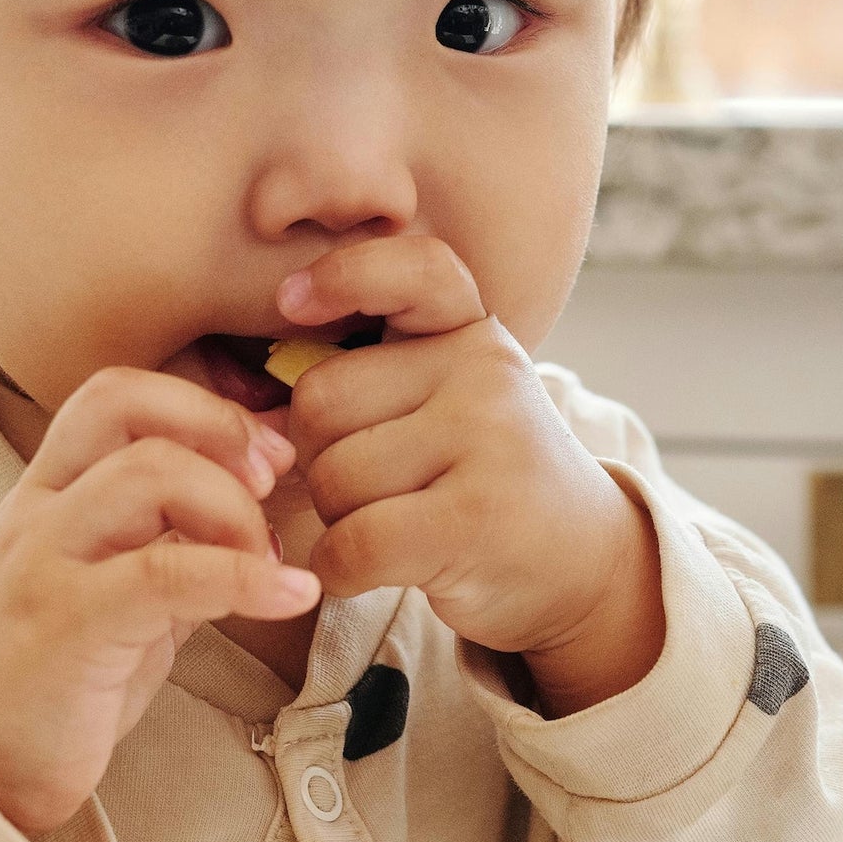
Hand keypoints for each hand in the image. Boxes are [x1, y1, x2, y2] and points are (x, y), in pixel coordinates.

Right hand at [0, 369, 320, 831]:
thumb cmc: (52, 682)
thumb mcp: (118, 595)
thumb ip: (174, 545)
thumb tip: (263, 509)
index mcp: (47, 494)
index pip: (115, 394)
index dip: (202, 405)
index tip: (266, 453)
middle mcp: (37, 512)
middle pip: (128, 409)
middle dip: (222, 433)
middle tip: (277, 487)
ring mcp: (44, 562)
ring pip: (146, 474)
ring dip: (234, 505)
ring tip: (274, 560)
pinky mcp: (66, 625)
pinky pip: (164, 573)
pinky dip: (244, 576)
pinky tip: (290, 595)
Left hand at [278, 234, 662, 713]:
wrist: (582, 568)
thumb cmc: (480, 483)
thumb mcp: (449, 404)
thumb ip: (372, 382)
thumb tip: (259, 417)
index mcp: (472, 332)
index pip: (411, 269)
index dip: (344, 275)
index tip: (292, 304)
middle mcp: (485, 371)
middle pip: (323, 400)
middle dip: (317, 457)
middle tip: (368, 489)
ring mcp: (488, 441)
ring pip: (333, 477)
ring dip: (335, 521)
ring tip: (389, 527)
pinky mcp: (476, 520)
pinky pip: (353, 542)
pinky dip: (339, 570)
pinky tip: (367, 572)